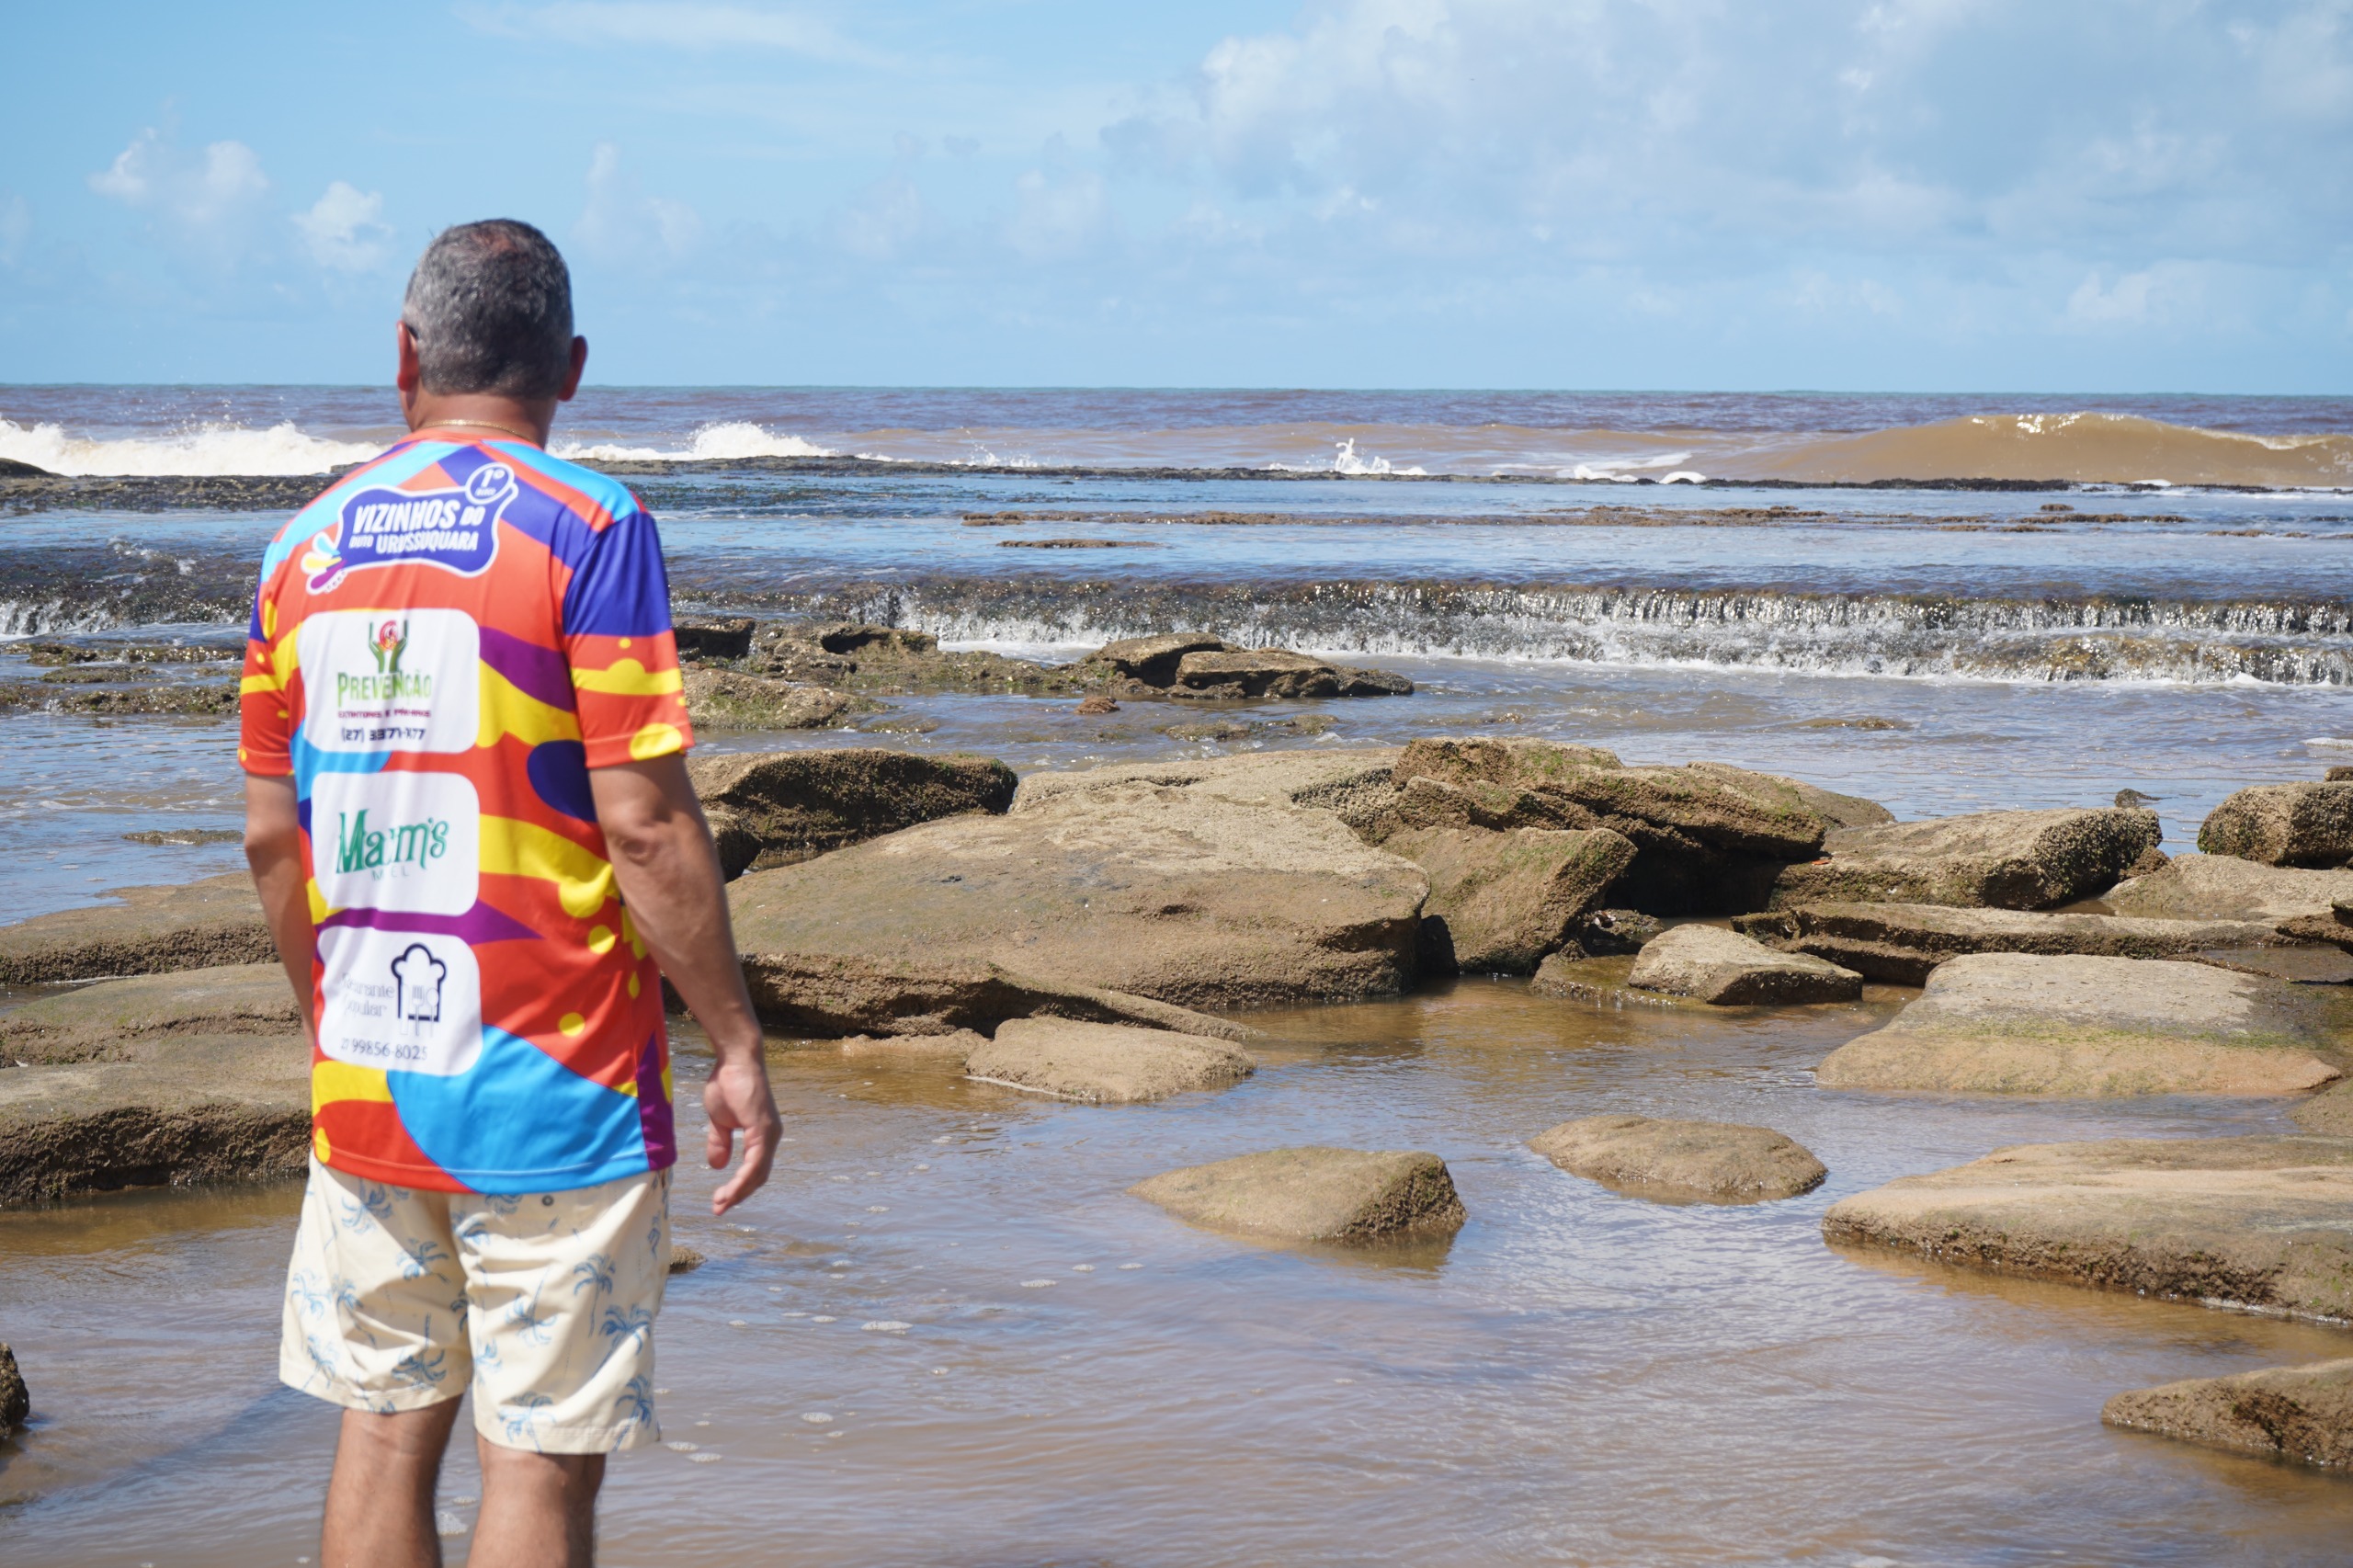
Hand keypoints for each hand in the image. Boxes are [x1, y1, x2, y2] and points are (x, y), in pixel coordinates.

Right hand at [702, 1050, 780, 1215]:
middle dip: (738, 1195)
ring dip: (739, 1191)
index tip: (719, 1201)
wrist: (733, 1059)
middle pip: (758, 1177)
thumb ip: (720, 1142)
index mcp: (762, 1136)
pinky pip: (756, 1161)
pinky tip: (731, 1189)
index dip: (738, 1187)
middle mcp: (770, 1137)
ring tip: (721, 1204)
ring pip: (758, 1173)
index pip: (754, 1170)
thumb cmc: (727, 1083)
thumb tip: (719, 1167)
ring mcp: (769, 1133)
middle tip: (718, 1209)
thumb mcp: (719, 1120)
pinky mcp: (763, 1128)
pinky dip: (744, 1178)